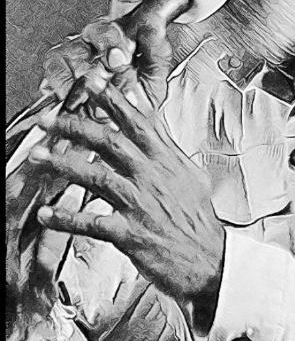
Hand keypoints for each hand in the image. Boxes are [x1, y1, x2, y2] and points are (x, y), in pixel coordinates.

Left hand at [29, 82, 225, 312]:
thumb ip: (167, 145)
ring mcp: (140, 205)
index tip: (92, 81)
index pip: (138, 121)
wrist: (211, 260)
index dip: (113, 99)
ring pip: (95, 176)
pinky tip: (46, 213)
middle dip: (75, 125)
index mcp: (166, 160)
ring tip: (38, 155)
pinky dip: (66, 218)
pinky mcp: (130, 233)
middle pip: (109, 142)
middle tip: (48, 117)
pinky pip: (91, 222)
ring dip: (62, 164)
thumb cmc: (197, 219)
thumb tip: (151, 116)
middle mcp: (152, 177)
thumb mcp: (191, 173)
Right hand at [40, 0, 171, 111]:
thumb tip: (154, 28)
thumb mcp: (156, 78)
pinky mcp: (58, 71)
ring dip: (89, 68)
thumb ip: (158, 52)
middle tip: (120, 60)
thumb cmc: (135, 103)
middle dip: (111, 42)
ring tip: (100, 83)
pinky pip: (55, 68)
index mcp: (128, 32)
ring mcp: (78, 53)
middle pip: (101, 26)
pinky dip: (64, 82)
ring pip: (76, 49)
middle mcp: (100, 37)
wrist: (118, 135)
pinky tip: (74, 91)